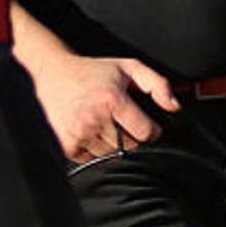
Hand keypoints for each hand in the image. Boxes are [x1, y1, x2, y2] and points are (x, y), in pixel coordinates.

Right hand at [30, 50, 175, 161]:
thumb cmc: (92, 71)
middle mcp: (94, 118)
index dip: (152, 131)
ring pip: (110, 154)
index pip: (145, 132)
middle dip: (131, 137)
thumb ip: (157, 84)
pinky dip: (94, 149)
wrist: (51, 73)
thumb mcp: (129, 67)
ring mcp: (78, 133)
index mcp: (111, 99)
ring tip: (104, 125)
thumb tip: (174, 106)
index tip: (147, 126)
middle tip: (122, 122)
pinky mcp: (65, 145)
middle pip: (129, 146)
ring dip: (112, 145)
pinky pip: (90, 159)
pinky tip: (90, 131)